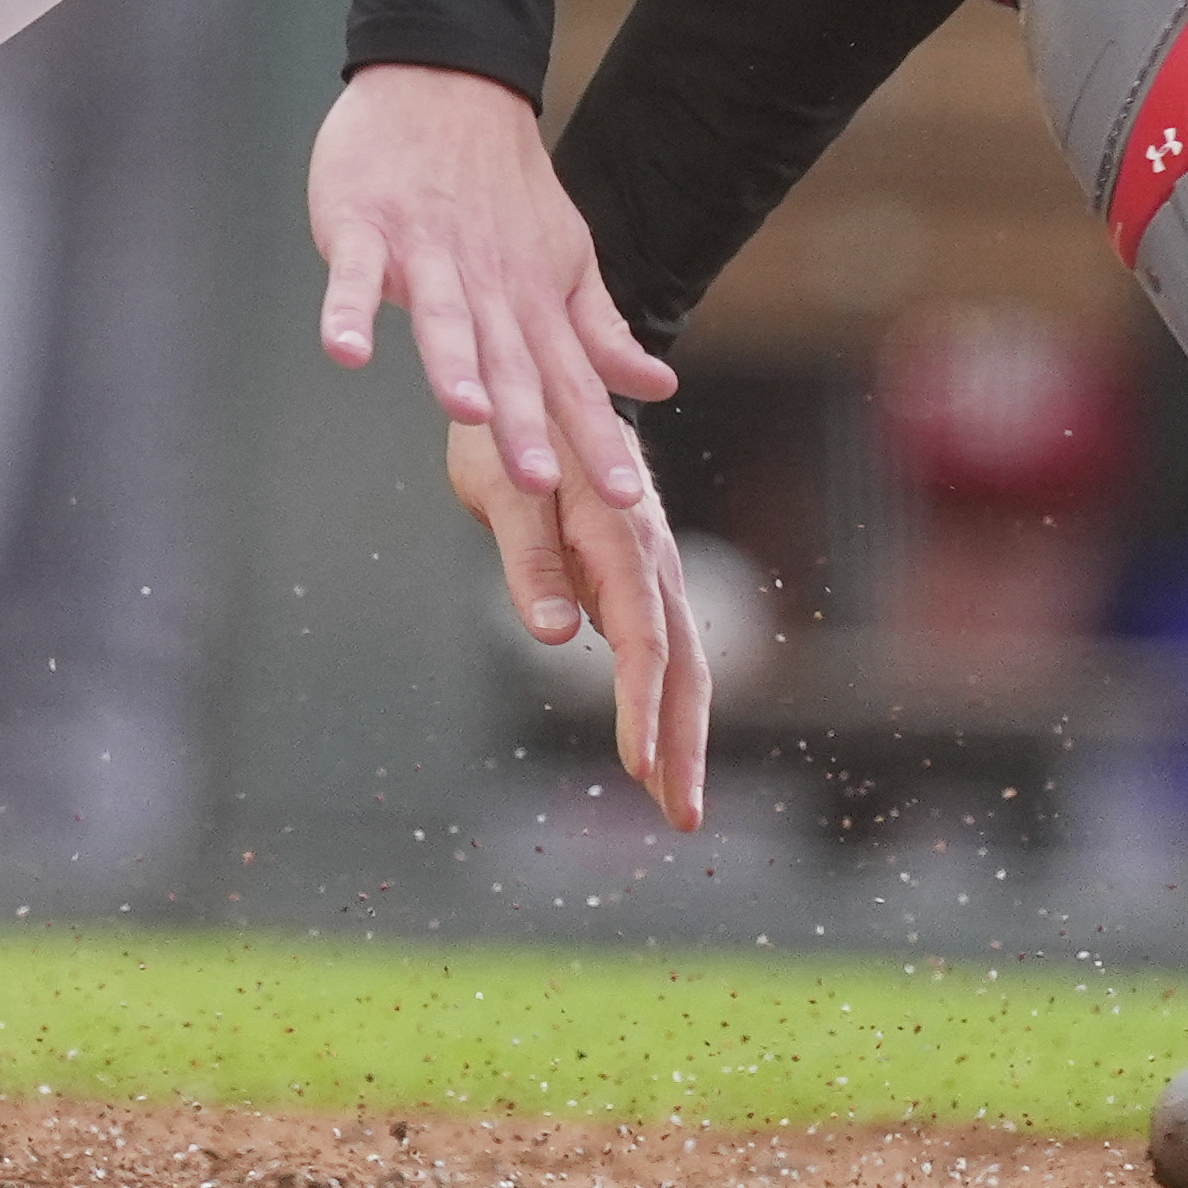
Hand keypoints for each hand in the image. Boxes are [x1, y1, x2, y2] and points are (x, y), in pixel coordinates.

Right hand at [308, 62, 673, 503]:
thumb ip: (599, 330)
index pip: (573, 379)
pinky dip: (349, 310)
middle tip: (540, 481)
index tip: (625, 498)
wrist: (445, 79)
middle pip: (508, 360)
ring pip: (442, 316)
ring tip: (465, 410)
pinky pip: (355, 275)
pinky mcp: (365, 227)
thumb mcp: (565, 257)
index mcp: (533, 295)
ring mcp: (425, 253)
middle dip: (524, 422)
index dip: (598, 438)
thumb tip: (658, 386)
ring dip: (453, 363)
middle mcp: (485, 281)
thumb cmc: (501, 183)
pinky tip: (347, 349)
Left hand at [452, 419, 711, 829]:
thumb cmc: (511, 429)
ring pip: (684, 659)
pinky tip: (660, 745)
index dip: (642, 708)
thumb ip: (529, 560)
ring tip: (676, 803)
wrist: (539, 371)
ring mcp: (652, 564)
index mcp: (620, 537)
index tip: (638, 768)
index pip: (642, 639)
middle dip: (684, 743)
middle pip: (683, 662)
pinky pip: (664, 645)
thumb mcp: (503, 487)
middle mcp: (651, 554)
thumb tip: (556, 637)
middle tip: (680, 817)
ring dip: (684, 732)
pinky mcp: (639, 571)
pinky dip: (668, 700)